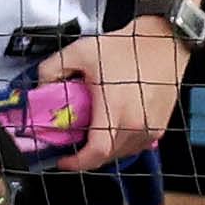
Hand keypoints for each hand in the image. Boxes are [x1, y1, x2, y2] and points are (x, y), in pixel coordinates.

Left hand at [47, 20, 188, 171]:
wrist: (164, 42)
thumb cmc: (128, 47)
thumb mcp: (80, 52)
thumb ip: (52, 70)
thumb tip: (41, 90)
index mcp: (116, 109)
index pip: (96, 152)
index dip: (76, 162)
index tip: (63, 160)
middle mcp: (136, 124)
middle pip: (105, 156)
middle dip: (86, 155)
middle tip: (73, 143)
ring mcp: (150, 128)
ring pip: (120, 154)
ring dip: (104, 149)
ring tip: (94, 131)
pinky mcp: (159, 128)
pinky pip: (134, 146)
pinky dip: (120, 142)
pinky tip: (112, 126)